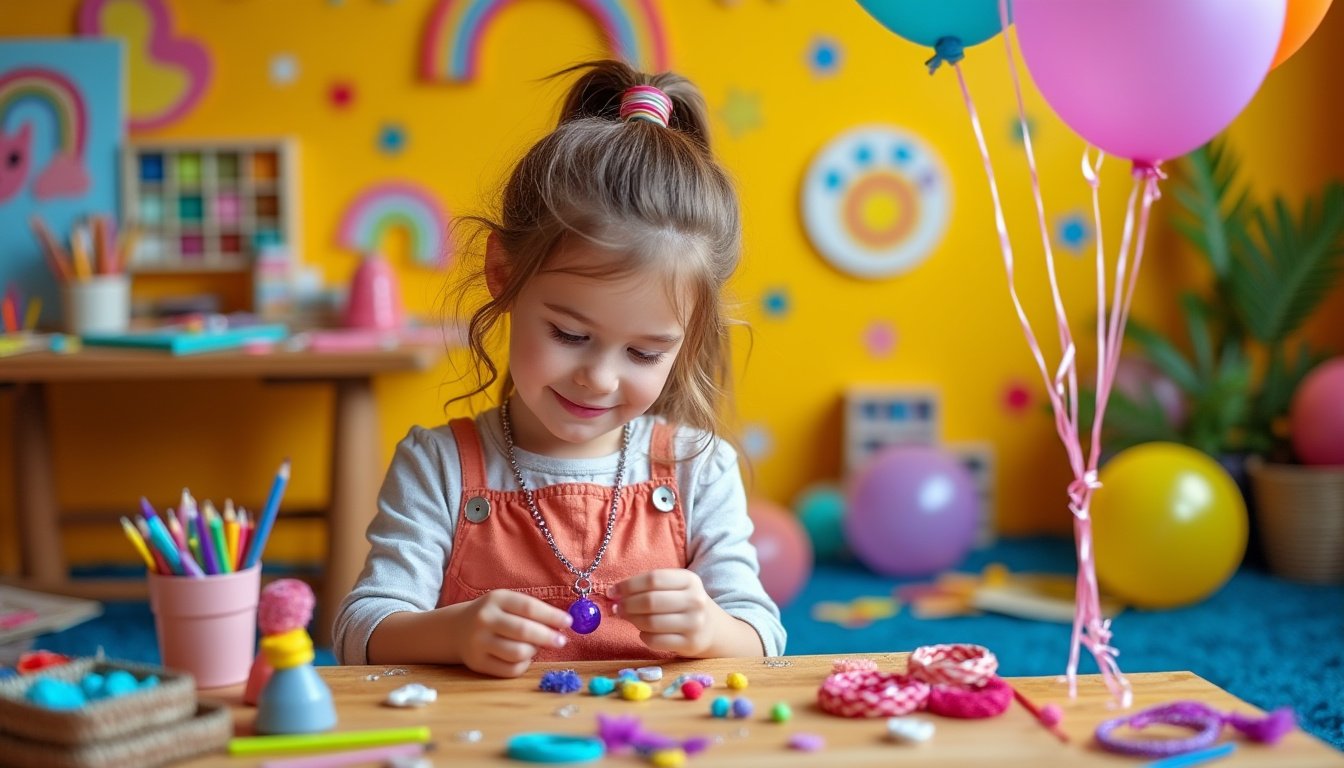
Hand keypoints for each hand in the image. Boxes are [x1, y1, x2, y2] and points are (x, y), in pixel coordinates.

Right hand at [454, 590, 571, 676]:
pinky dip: (524, 665)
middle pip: (524, 631)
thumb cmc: (493, 615)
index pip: (529, 607)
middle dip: (548, 637)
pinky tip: (524, 657)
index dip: (552, 616)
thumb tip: (563, 625)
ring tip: (535, 647)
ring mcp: (479, 642)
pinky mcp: (477, 663)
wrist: (456, 629)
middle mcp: (485, 619)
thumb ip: (532, 611)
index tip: (568, 622)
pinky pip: (510, 670)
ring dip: (534, 651)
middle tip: (562, 641)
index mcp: (496, 599)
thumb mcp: (507, 603)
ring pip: (518, 653)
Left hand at [608, 569, 718, 656]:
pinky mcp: (690, 643)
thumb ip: (647, 588)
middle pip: (651, 601)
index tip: (612, 591)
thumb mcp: (674, 588)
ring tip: (627, 618)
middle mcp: (695, 600)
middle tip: (616, 608)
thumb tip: (613, 595)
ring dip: (632, 620)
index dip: (628, 585)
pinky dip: (643, 636)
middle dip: (627, 604)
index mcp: (689, 580)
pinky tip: (643, 632)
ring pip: (651, 623)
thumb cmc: (684, 604)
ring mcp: (694, 623)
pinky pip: (655, 641)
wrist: (712, 629)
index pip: (653, 578)